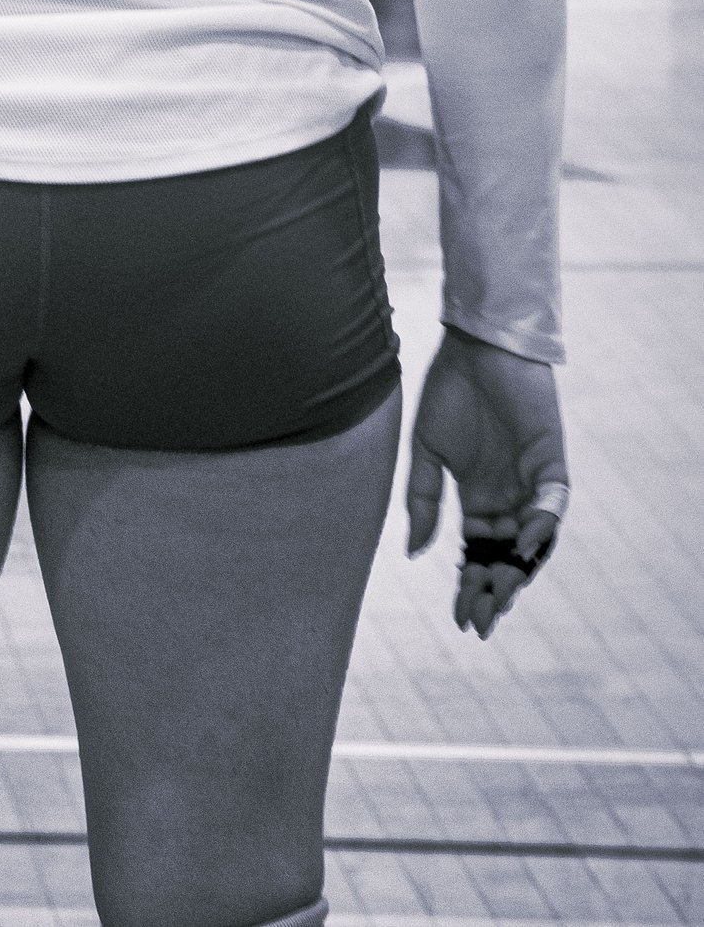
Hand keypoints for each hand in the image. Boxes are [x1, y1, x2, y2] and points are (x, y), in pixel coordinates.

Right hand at [405, 327, 567, 638]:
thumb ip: (421, 500)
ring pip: (532, 542)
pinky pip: (552, 505)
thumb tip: (413, 554)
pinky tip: (524, 544)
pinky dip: (542, 526)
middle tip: (481, 619)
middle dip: (494, 590)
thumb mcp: (425, 451)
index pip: (477, 555)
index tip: (461, 620)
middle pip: (506, 558)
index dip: (470, 587)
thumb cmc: (448, 392)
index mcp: (476, 498)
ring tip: (501, 593)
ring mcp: (530, 484)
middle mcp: (507, 499)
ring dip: (519, 568)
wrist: (473, 346)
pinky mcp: (550, 464)